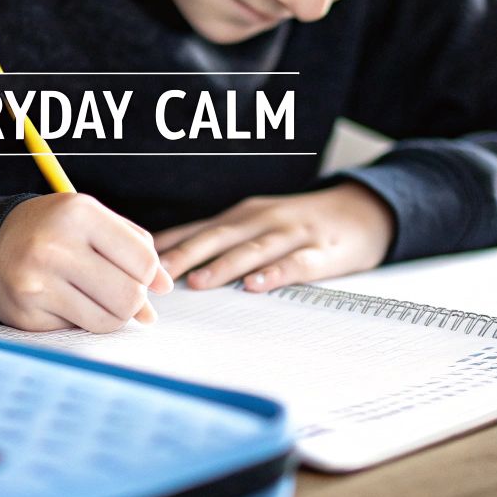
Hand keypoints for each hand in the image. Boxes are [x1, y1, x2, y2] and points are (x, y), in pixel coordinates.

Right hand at [0, 193, 172, 332]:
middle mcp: (55, 246)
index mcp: (78, 213)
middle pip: (129, 296)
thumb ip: (134, 246)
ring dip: (111, 315)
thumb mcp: (93, 220)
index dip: (151, 276)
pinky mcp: (26, 312)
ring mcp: (37, 282)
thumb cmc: (54, 230)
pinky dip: (81, 321)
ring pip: (108, 320)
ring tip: (95, 298)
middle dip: (134, 301)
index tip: (144, 278)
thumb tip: (165, 288)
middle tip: (122, 294)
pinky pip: (78, 330)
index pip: (143, 260)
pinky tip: (65, 302)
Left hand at [153, 183, 395, 291]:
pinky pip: (295, 264)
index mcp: (241, 217)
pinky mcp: (320, 252)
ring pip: (252, 250)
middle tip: (154, 275)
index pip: (197, 230)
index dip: (167, 246)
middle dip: (183, 255)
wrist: (361, 210)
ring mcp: (291, 234)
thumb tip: (161, 255)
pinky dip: (274, 274)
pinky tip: (256, 286)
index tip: (135, 262)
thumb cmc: (298, 223)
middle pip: (216, 238)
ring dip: (223, 265)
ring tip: (198, 282)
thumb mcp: (254, 223)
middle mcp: (261, 220)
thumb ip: (215, 239)